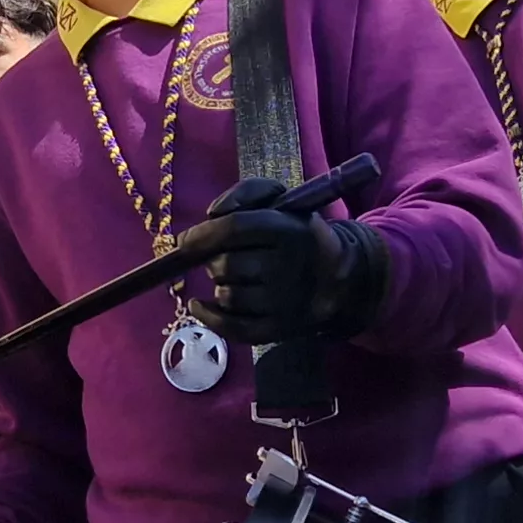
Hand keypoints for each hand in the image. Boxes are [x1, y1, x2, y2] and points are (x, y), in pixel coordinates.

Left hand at [174, 179, 385, 345]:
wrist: (339, 277)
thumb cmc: (299, 233)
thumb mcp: (281, 200)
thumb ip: (247, 192)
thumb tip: (211, 214)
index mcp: (289, 230)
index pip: (235, 228)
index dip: (202, 234)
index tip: (183, 242)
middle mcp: (289, 267)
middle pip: (225, 265)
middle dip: (214, 260)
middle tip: (224, 258)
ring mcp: (285, 302)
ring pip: (227, 295)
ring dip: (221, 285)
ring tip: (235, 278)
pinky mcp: (279, 329)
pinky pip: (233, 327)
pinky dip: (209, 317)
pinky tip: (200, 306)